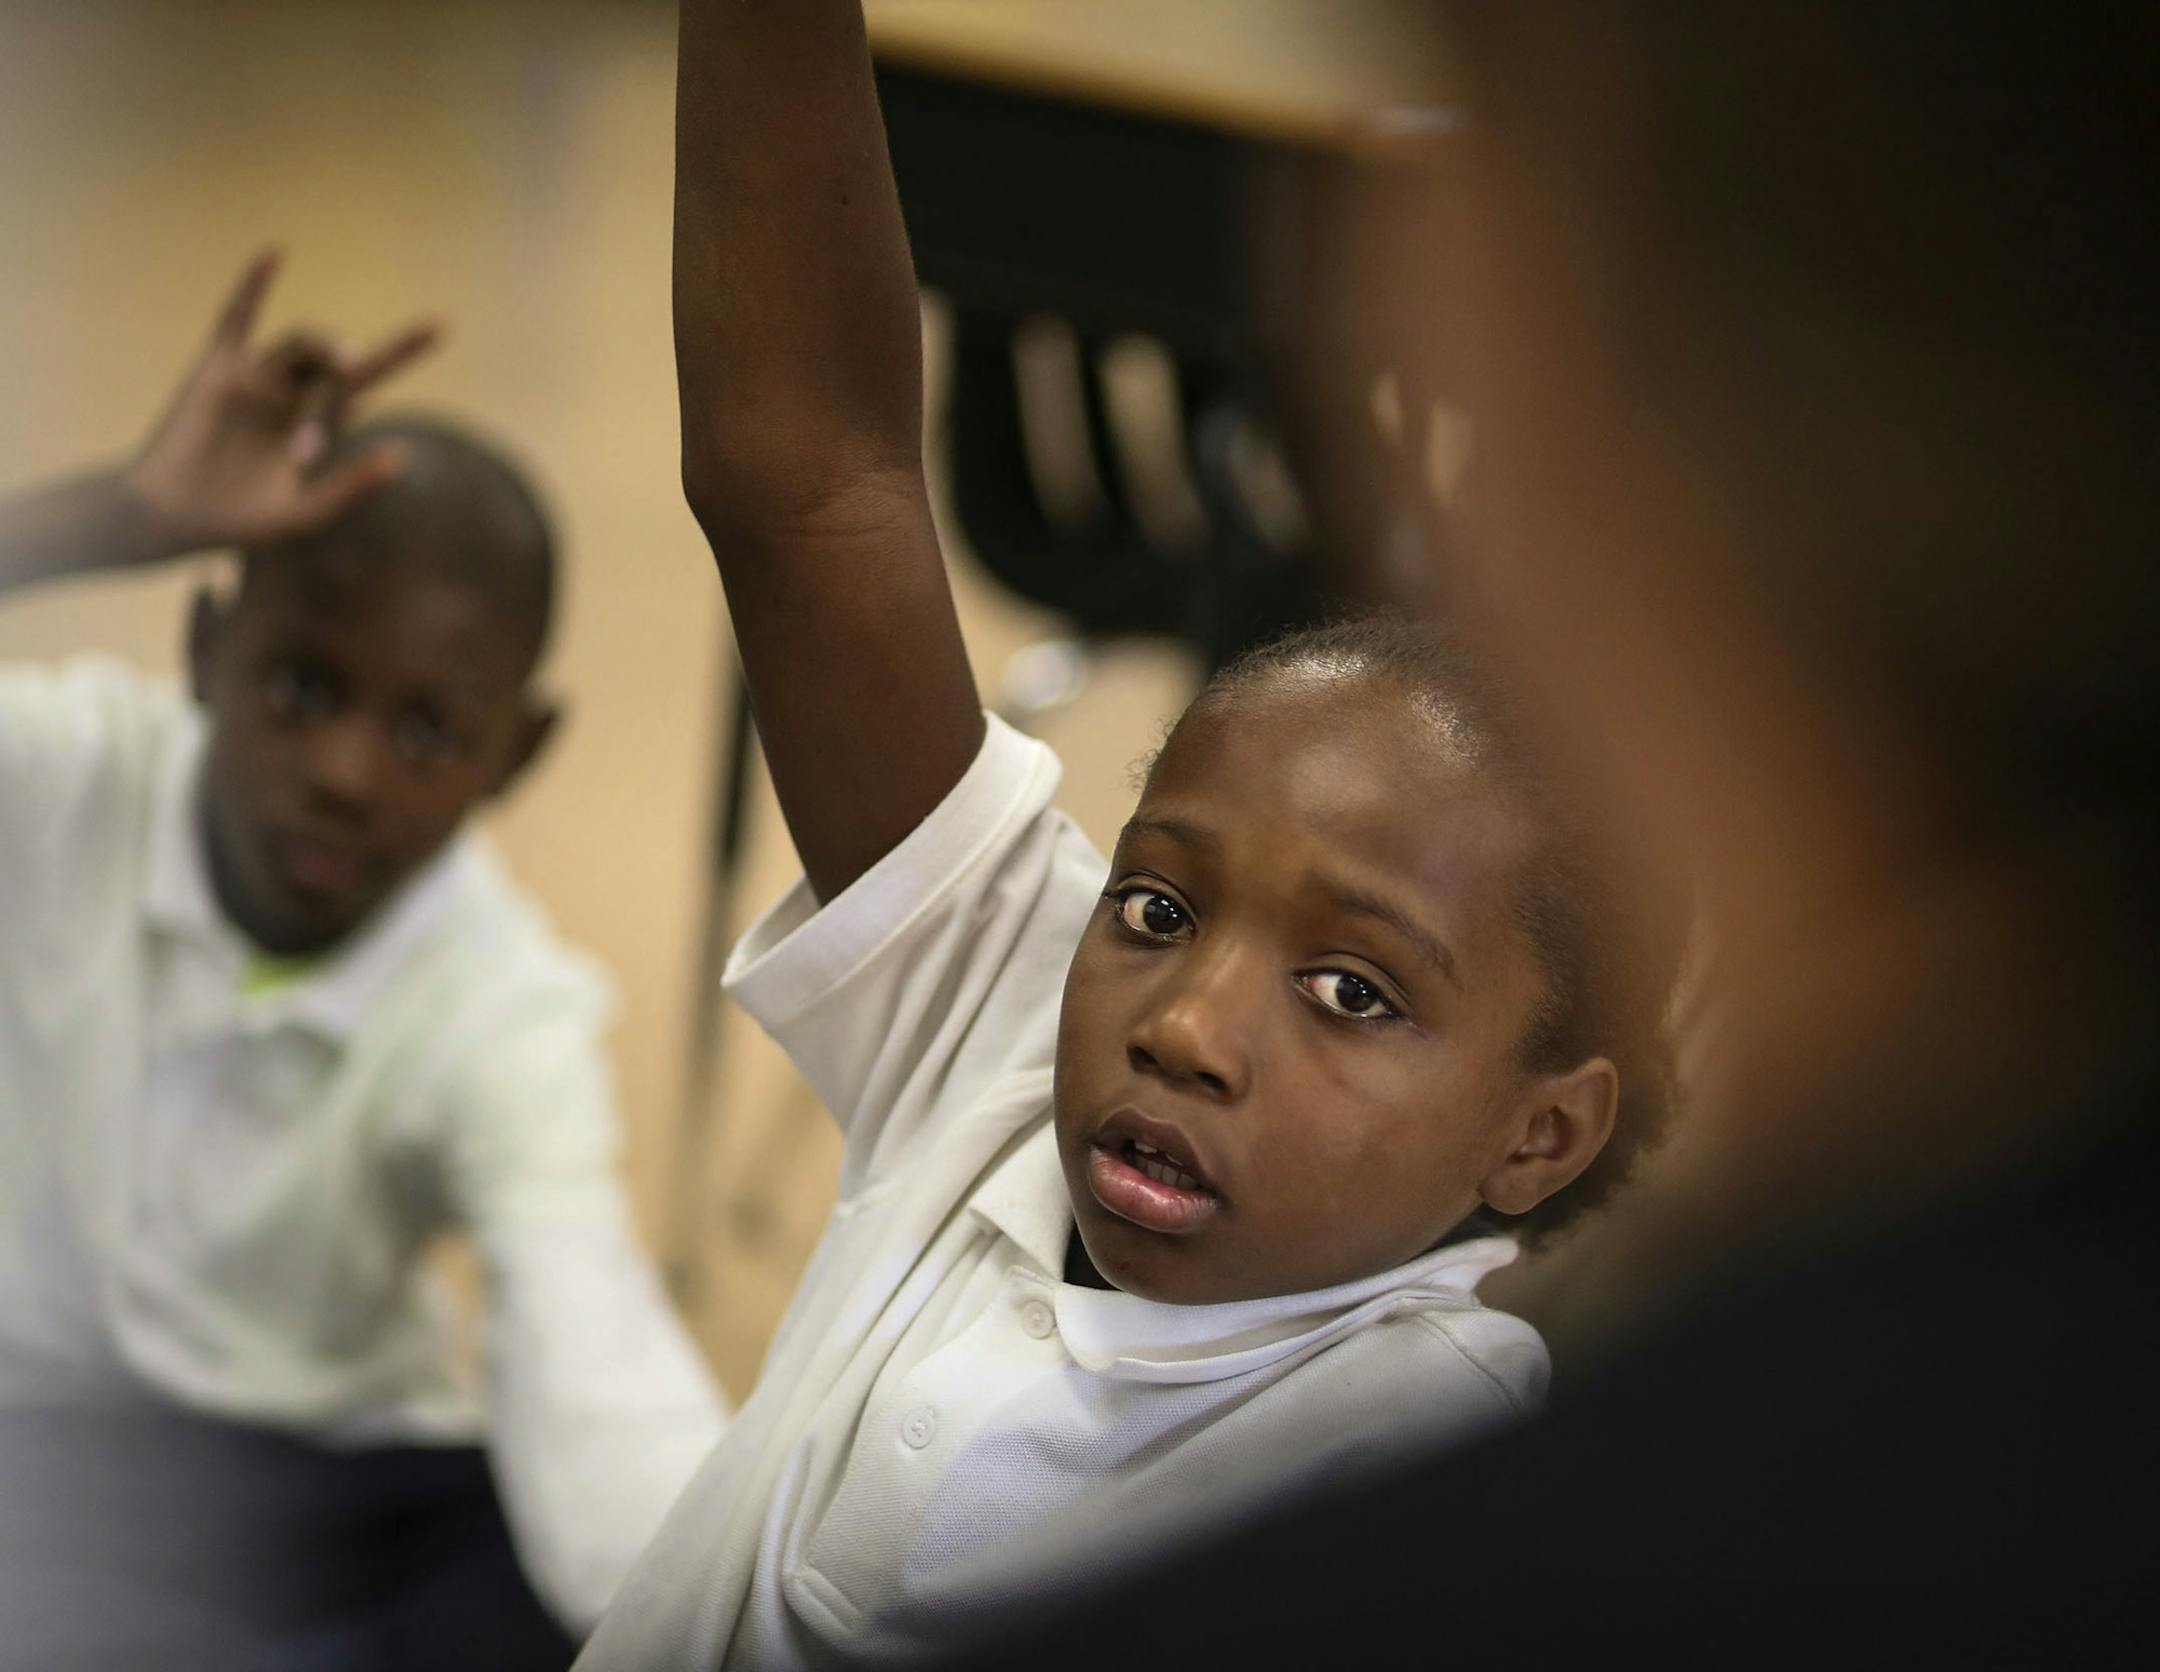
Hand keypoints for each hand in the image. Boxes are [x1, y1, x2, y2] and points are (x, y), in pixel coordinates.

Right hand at [123, 250, 440, 556]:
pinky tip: (277, 252)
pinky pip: (236, 318)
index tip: (441, 324)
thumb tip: (404, 454)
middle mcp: (291, 393)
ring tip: (347, 364)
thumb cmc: (239, 522)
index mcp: (316, 421)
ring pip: (299, 347)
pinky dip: (254, 286)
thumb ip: (352, 487)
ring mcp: (256, 377)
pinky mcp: (218, 369)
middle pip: (335, 360)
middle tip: (360, 368)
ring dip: (324, 350)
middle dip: (356, 360)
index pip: (365, 381)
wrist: (172, 520)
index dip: (400, 350)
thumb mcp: (306, 514)